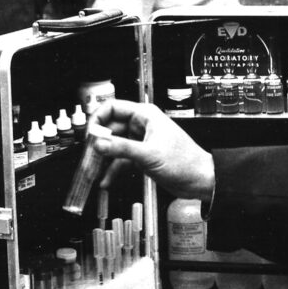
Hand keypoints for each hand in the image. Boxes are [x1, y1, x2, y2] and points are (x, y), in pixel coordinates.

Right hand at [90, 99, 214, 201]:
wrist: (199, 179)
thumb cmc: (185, 161)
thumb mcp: (149, 154)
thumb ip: (122, 148)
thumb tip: (100, 143)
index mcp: (145, 115)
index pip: (112, 108)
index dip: (98, 119)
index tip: (90, 135)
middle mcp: (141, 126)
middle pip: (110, 129)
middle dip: (98, 143)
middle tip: (87, 156)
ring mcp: (141, 142)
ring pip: (114, 146)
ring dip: (103, 159)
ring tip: (92, 171)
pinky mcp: (142, 157)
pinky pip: (121, 161)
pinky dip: (113, 170)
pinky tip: (105, 180)